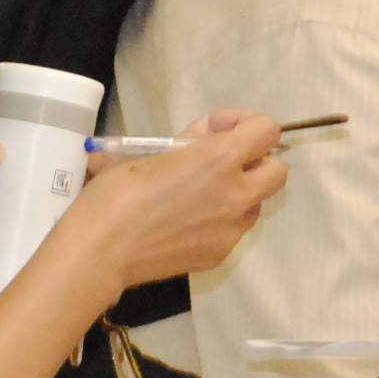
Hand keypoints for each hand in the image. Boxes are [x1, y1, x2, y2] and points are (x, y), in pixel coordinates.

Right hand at [61, 109, 287, 292]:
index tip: (217, 129)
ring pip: (255, 204)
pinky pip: (231, 231)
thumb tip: (198, 140)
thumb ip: (183, 144)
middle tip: (221, 161)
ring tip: (198, 194)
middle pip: (277, 171)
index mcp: (219, 160)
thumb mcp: (146, 154)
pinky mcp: (218, 255)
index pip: (267, 130)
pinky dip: (217, 221)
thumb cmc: (116, 196)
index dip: (247, 122)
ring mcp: (231, 230)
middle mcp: (236, 195)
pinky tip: (183, 223)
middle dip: (256, 161)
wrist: (100, 252)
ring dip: (237, 192)